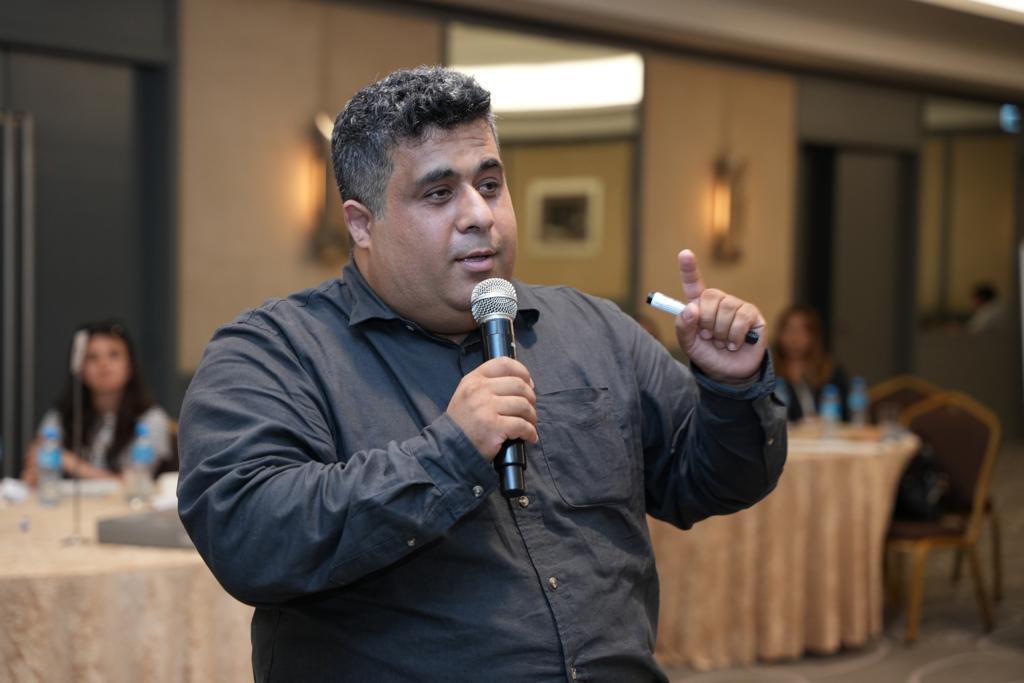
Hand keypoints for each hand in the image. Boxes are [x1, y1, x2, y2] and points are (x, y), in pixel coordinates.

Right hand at [446, 357, 537, 459]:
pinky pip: (522, 425)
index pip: (504, 363)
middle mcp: (479, 390)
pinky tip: (530, 436)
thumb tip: (522, 383)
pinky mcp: (494, 426)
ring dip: (532, 416)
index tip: (529, 384)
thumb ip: (489, 384)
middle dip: (531, 398)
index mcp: (474, 379)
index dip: (522, 372)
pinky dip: (530, 432)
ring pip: (523, 405)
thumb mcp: (468, 394)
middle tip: (529, 409)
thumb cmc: (463, 423)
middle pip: (519, 385)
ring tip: (529, 424)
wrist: (449, 447)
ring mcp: (486, 408)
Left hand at [674, 249, 765, 382]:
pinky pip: (741, 318)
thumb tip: (691, 308)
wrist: (729, 374)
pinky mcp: (753, 315)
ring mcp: (737, 306)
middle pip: (709, 297)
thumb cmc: (708, 355)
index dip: (689, 268)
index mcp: (700, 305)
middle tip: (708, 336)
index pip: (693, 283)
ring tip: (722, 343)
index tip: (684, 254)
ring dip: (721, 333)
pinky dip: (735, 336)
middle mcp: (719, 301)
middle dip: (706, 321)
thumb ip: (684, 327)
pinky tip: (735, 344)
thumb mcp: (688, 344)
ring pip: (725, 310)